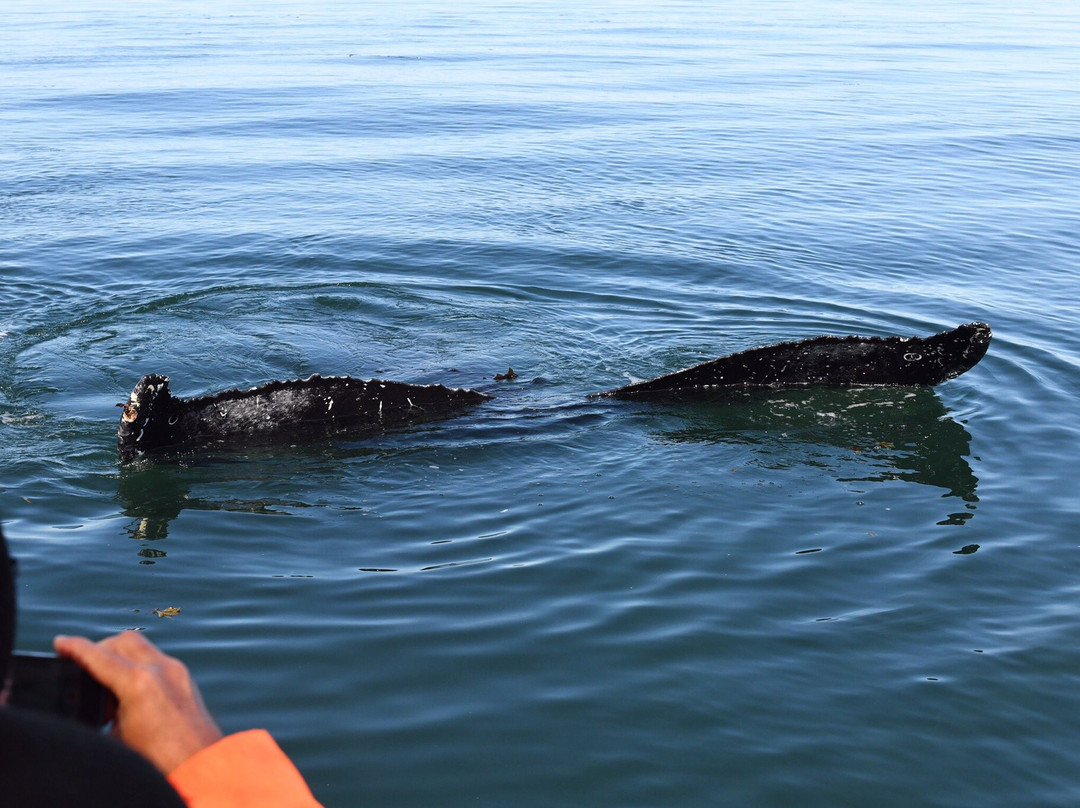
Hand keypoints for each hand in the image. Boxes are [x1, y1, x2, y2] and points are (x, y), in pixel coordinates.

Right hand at [54, 631, 222, 773]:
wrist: (200, 765)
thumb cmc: (159, 760)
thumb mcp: (116, 739)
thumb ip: (101, 715)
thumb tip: (94, 707)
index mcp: (139, 683)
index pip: (100, 657)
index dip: (75, 648)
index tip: (60, 642)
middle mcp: (161, 669)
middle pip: (123, 642)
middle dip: (100, 649)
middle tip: (82, 667)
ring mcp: (177, 671)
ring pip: (142, 647)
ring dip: (120, 656)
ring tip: (106, 687)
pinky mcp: (185, 678)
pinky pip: (156, 659)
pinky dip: (138, 665)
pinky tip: (128, 691)